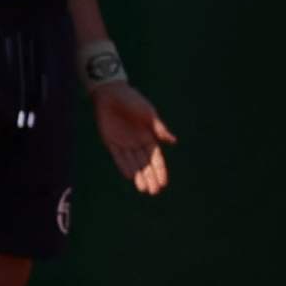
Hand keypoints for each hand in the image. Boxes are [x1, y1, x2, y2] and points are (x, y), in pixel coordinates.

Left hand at [93, 80, 171, 195]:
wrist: (112, 93)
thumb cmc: (133, 100)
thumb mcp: (149, 113)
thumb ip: (159, 129)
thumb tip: (174, 141)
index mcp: (149, 137)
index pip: (156, 158)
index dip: (160, 171)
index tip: (164, 183)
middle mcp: (137, 143)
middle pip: (145, 165)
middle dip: (151, 178)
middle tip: (154, 192)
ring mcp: (124, 144)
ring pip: (133, 164)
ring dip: (138, 176)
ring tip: (144, 189)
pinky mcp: (111, 142)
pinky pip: (118, 157)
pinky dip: (124, 166)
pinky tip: (130, 176)